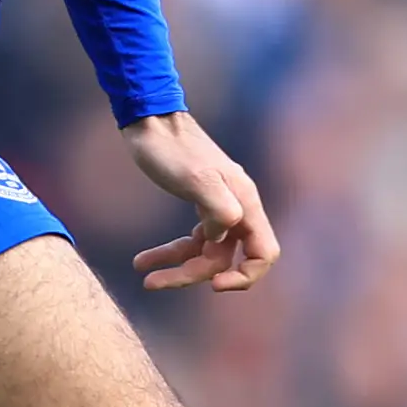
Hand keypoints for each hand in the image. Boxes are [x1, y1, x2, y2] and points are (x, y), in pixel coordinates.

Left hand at [122, 111, 280, 292]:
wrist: (150, 121)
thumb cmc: (171, 149)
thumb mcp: (196, 179)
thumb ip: (218, 209)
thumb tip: (220, 239)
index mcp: (244, 203)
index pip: (264, 253)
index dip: (245, 276)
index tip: (214, 285)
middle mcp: (237, 208)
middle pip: (226, 259)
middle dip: (192, 274)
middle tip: (153, 282)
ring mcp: (218, 208)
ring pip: (206, 253)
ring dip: (176, 267)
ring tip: (142, 271)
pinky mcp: (200, 206)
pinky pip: (192, 240)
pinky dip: (170, 253)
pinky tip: (143, 260)